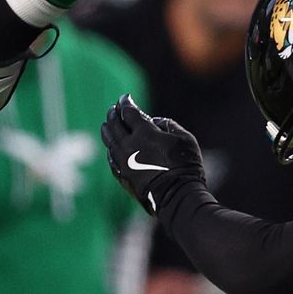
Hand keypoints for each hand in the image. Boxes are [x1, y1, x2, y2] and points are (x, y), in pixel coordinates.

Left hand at [101, 95, 205, 213]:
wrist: (176, 196)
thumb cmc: (185, 165)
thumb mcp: (184, 138)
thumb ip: (168, 125)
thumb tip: (155, 121)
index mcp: (144, 133)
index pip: (128, 112)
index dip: (126, 102)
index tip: (125, 97)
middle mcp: (128, 145)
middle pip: (114, 124)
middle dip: (114, 113)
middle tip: (114, 108)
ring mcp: (123, 162)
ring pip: (109, 141)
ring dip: (108, 129)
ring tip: (107, 124)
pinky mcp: (122, 176)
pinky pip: (111, 158)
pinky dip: (111, 149)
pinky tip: (112, 147)